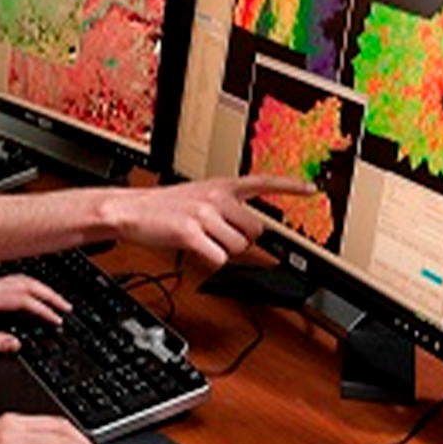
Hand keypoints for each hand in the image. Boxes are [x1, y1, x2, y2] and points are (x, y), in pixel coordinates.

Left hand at [0, 275, 70, 351]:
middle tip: (66, 307)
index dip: (43, 310)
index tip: (56, 320)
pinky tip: (31, 294)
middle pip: (27, 284)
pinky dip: (28, 287)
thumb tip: (15, 344)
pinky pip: (12, 282)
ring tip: (55, 300)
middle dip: (49, 295)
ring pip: (21, 280)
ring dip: (41, 289)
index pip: (23, 301)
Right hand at [106, 174, 314, 268]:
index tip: (312, 190)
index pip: (263, 182)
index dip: (290, 187)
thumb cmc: (163, 207)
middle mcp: (217, 197)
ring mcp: (204, 214)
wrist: (130, 210)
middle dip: (241, 240)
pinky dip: (209, 261)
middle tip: (218, 238)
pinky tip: (195, 251)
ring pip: (238, 248)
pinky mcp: (191, 233)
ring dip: (223, 252)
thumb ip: (225, 206)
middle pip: (255, 231)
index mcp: (220, 185)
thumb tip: (250, 229)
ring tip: (202, 242)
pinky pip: (218, 259)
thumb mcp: (198, 196)